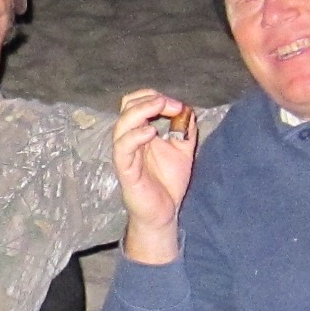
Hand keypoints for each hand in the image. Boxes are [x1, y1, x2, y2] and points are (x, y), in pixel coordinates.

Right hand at [113, 89, 197, 262]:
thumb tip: (188, 109)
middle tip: (170, 105)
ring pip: (121, 125)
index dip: (154, 97)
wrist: (165, 213)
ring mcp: (125, 155)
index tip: (178, 105)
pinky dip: (135, 136)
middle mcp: (129, 140)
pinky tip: (151, 132)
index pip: (136, 102)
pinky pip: (122, 149)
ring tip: (160, 108)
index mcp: (140, 132)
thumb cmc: (168, 183)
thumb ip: (185, 130)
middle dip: (148, 99)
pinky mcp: (125, 170)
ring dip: (141, 111)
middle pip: (126, 106)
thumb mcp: (183, 151)